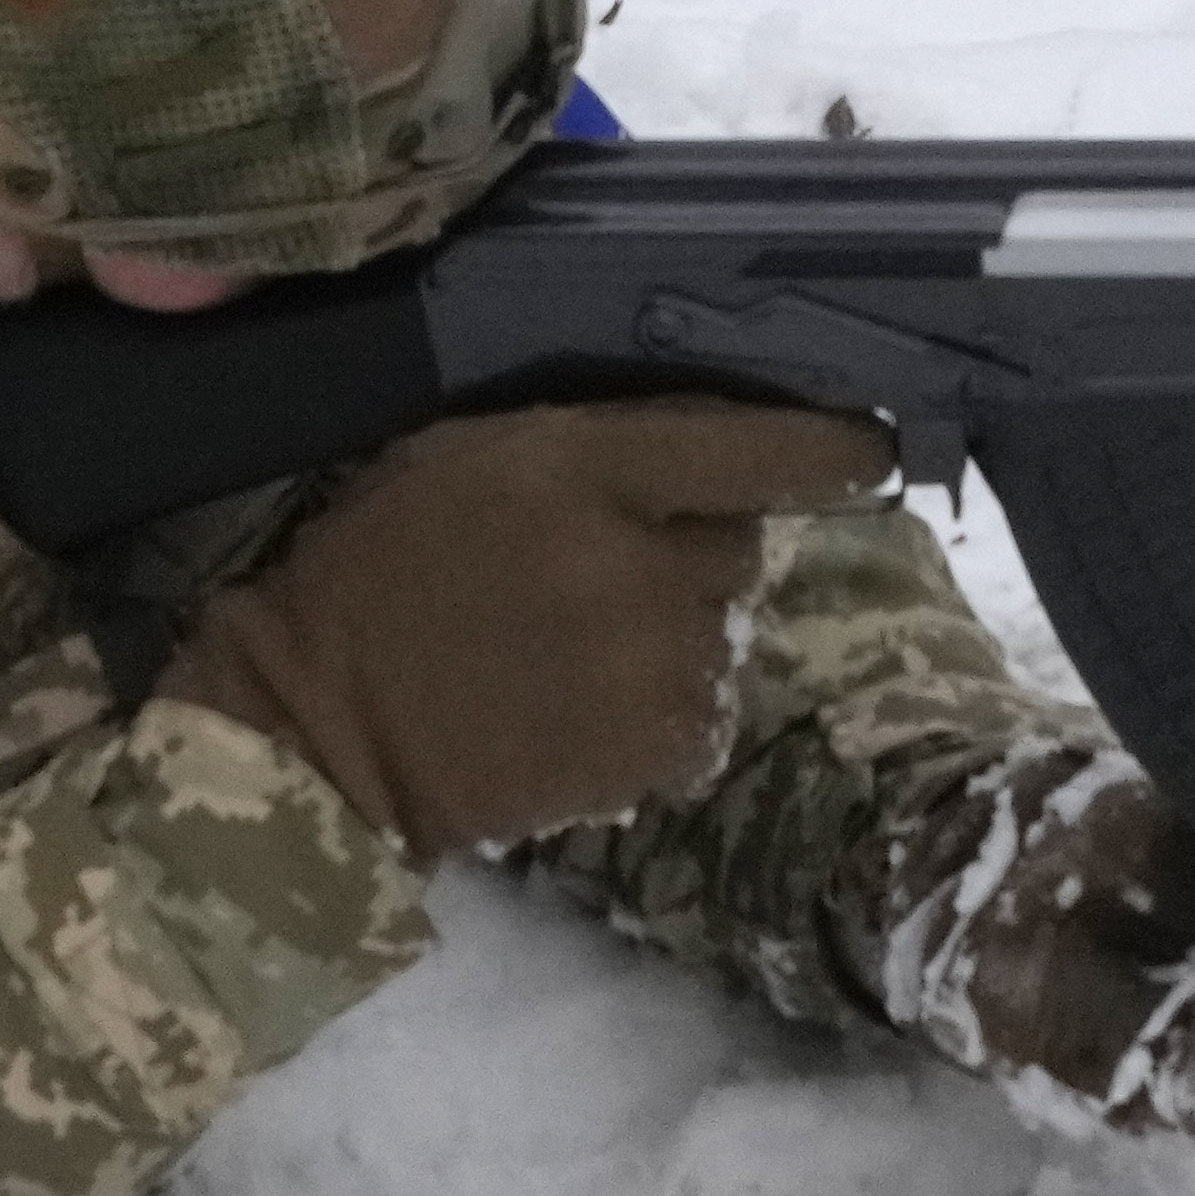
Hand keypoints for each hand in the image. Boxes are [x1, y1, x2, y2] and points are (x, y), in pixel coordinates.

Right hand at [152, 399, 890, 856]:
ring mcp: (652, 666)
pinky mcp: (652, 754)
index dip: (828, 451)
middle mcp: (638, 562)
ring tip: (578, 655)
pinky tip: (581, 713)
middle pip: (739, 547)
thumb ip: (589, 443)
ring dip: (674, 641)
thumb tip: (709, 441)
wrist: (325, 724)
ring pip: (720, 638)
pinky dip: (659, 717)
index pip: (756, 447)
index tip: (869, 453)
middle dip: (692, 555)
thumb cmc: (382, 566)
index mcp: (585, 467)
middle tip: (607, 574)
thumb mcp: (469, 454)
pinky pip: (699, 719)